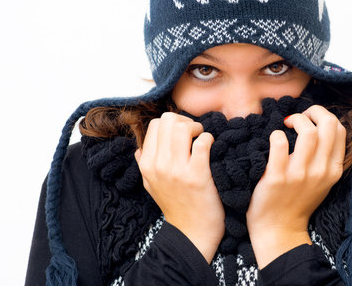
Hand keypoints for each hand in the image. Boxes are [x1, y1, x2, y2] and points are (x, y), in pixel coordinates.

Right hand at [134, 112, 224, 262]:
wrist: (191, 232)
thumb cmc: (175, 205)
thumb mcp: (151, 185)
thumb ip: (144, 164)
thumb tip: (140, 147)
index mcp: (147, 164)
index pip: (154, 124)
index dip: (172, 123)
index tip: (184, 134)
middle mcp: (159, 165)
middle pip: (167, 120)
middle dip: (185, 121)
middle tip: (195, 133)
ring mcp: (177, 170)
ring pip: (182, 127)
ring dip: (197, 128)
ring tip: (202, 138)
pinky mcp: (197, 175)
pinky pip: (202, 142)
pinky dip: (209, 139)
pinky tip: (211, 147)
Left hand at [246, 105, 345, 267]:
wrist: (279, 229)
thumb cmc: (298, 200)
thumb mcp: (322, 181)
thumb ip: (326, 157)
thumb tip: (321, 126)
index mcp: (333, 170)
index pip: (339, 129)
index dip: (324, 115)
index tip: (310, 118)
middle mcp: (320, 171)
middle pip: (329, 124)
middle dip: (313, 111)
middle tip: (298, 117)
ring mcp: (299, 174)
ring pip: (307, 132)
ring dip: (295, 120)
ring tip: (285, 125)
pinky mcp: (278, 177)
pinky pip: (279, 143)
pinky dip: (275, 135)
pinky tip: (272, 140)